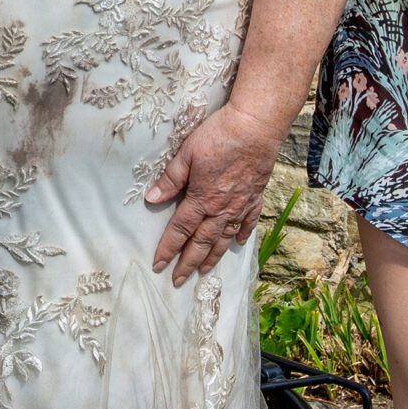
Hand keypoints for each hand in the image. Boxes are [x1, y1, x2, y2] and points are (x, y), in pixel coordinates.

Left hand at [144, 103, 288, 286]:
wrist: (256, 127)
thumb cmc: (219, 136)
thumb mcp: (187, 153)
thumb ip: (170, 179)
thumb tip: (152, 199)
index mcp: (201, 199)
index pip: (180, 230)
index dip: (168, 249)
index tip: (158, 265)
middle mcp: (221, 208)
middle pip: (202, 242)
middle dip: (188, 263)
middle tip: (178, 281)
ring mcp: (241, 205)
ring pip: (224, 238)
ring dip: (212, 256)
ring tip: (203, 272)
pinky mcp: (256, 196)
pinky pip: (249, 222)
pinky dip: (242, 235)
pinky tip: (237, 244)